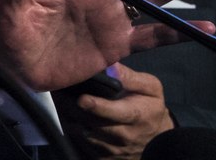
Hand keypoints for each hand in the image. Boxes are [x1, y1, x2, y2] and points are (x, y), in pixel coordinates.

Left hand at [56, 63, 173, 158]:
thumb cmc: (149, 106)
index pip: (115, 113)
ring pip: (82, 134)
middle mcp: (123, 136)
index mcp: (136, 115)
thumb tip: (111, 66)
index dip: (97, 106)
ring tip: (60, 101)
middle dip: (73, 108)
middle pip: (92, 123)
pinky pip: (79, 143)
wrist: (155, 136)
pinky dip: (71, 129)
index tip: (82, 98)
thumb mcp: (149, 88)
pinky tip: (67, 115)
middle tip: (59, 93)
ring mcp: (112, 149)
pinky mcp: (101, 157)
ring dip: (69, 117)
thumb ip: (130, 77)